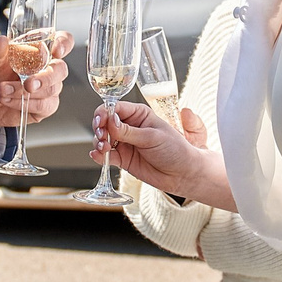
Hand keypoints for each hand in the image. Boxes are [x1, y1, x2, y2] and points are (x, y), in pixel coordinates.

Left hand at [0, 30, 72, 135]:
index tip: (56, 51)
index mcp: (39, 49)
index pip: (63, 41)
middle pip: (61, 69)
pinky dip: (25, 104)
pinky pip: (44, 106)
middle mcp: (48, 67)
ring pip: (50, 89)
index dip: (64, 44)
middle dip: (46, 78)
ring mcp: (48, 87)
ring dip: (24, 91)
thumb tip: (1, 41)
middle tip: (28, 84)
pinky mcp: (45, 106)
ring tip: (3, 91)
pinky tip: (9, 100)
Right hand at [93, 99, 235, 210]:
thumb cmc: (175, 150)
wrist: (182, 174)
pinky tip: (99, 156)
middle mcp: (130, 127)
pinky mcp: (123, 159)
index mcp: (139, 115)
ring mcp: (125, 143)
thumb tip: (110, 122)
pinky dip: (99, 155)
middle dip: (99, 127)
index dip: (105, 112)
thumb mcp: (152, 137)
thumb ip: (129, 131)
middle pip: (105, 122)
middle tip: (102, 135)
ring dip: (99, 142)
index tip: (102, 121)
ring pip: (103, 139)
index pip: (116, 108)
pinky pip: (106, 156)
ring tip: (104, 147)